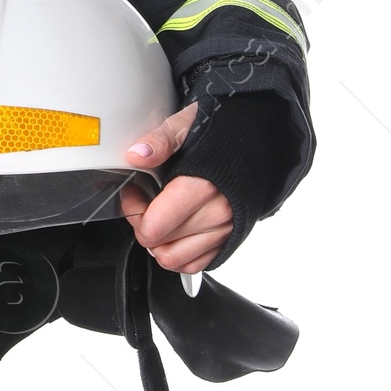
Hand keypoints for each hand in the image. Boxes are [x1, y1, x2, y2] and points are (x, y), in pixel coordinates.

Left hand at [118, 104, 232, 274]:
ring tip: (159, 217)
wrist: (257, 141)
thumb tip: (138, 155)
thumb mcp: (185, 125)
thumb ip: (159, 141)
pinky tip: (173, 231)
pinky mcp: (228, 240)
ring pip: (174, 260)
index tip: (134, 192)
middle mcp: (218, 214)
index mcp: (202, 187)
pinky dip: (178, 254)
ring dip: (159, 242)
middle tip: (144, 203)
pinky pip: (195, 264)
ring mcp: (225, 230)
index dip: (134, 210)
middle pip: (160, 244)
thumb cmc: (221, 134)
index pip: (153, 227)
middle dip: (144, 225)